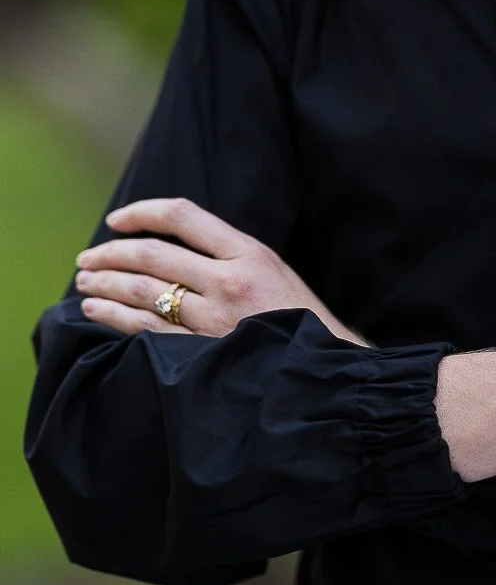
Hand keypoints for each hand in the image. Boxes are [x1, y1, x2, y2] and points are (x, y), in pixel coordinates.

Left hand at [74, 196, 373, 347]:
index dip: (142, 212)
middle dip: (111, 253)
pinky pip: (144, 331)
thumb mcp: (274, 270)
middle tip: (87, 258)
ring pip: (142, 292)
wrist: (321, 372)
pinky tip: (96, 313)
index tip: (117, 220)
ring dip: (105, 285)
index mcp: (250, 252)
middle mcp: (229, 280)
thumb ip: (228, 254)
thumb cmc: (297, 320)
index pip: (183, 216)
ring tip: (85, 282)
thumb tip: (171, 245)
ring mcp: (213, 319)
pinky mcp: (200, 354)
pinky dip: (114, 318)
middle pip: (153, 255)